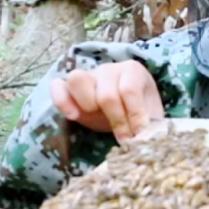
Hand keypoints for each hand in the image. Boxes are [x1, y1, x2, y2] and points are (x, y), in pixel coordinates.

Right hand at [48, 61, 165, 139]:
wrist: (127, 111)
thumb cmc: (140, 112)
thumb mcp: (150, 116)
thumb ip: (150, 125)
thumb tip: (145, 139)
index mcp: (132, 71)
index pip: (129, 90)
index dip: (134, 115)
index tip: (139, 133)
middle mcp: (108, 69)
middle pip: (106, 92)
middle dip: (116, 120)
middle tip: (124, 137)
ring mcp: (87, 75)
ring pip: (78, 80)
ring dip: (88, 105)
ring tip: (98, 119)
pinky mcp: (68, 87)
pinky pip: (57, 86)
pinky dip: (62, 101)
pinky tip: (74, 117)